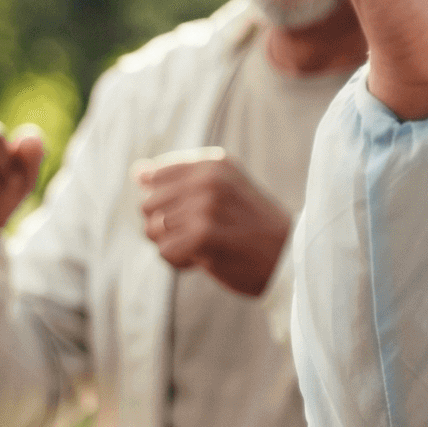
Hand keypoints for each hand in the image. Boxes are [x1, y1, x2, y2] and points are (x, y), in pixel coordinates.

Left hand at [136, 149, 289, 297]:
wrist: (290, 259)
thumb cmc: (253, 227)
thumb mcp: (222, 191)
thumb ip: (180, 179)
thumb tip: (136, 172)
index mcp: (213, 163)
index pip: (153, 177)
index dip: (168, 203)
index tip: (197, 212)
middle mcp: (209, 179)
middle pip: (148, 205)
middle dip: (166, 226)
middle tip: (200, 235)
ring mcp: (206, 205)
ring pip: (153, 230)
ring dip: (174, 245)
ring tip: (205, 247)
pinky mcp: (203, 234)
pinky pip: (165, 251)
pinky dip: (180, 262)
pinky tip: (205, 260)